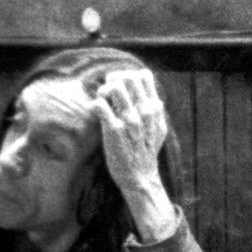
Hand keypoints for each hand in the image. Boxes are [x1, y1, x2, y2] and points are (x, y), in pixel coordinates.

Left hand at [91, 70, 178, 240]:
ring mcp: (130, 121)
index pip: (142, 76)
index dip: (127, 75)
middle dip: (113, 80)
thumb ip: (156, 109)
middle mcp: (144, 112)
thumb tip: (152, 91)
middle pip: (127, 78)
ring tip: (102, 101)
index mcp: (154, 108)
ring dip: (103, 90)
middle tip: (107, 93)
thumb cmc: (145, 150)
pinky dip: (94, 104)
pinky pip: (99, 105)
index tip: (120, 85)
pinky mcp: (114, 130)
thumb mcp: (158, 129)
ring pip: (114, 87)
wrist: (139, 176)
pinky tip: (94, 112)